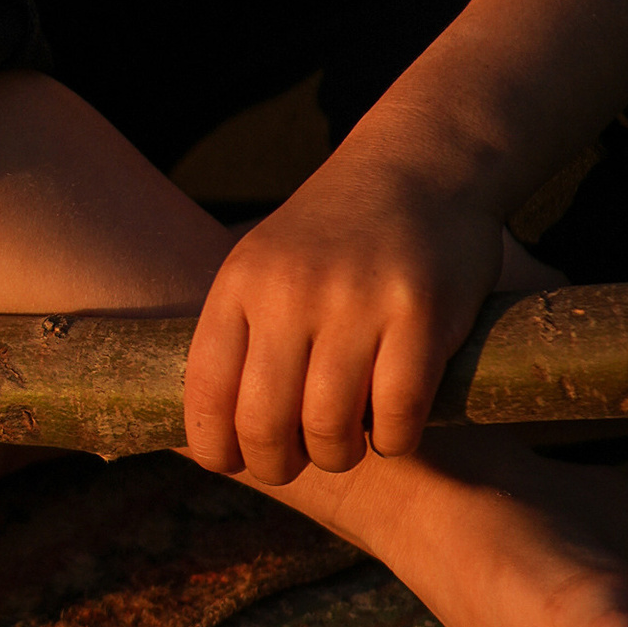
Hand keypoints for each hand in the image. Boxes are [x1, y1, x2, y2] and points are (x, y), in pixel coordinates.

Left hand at [180, 129, 514, 486]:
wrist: (419, 162)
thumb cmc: (337, 231)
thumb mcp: (268, 262)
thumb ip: (240, 333)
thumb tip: (207, 435)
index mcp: (243, 280)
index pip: (207, 394)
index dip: (219, 449)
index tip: (237, 461)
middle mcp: (292, 289)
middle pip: (265, 425)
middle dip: (279, 464)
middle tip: (299, 459)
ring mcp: (357, 299)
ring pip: (330, 431)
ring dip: (338, 454)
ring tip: (348, 441)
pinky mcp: (421, 313)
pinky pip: (397, 417)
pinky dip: (393, 440)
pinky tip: (394, 424)